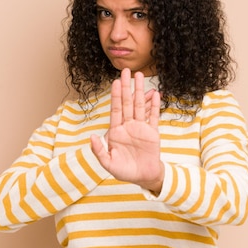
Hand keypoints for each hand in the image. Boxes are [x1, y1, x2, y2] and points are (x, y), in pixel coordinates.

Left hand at [90, 68, 163, 193]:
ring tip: (140, 76)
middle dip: (126, 87)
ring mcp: (141, 127)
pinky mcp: (152, 132)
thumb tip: (91, 137)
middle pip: (127, 103)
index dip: (116, 96)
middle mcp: (128, 126)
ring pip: (140, 105)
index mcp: (116, 131)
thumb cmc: (125, 171)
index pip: (116, 109)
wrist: (144, 177)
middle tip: (126, 70)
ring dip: (140, 91)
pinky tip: (155, 94)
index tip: (115, 82)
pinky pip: (154, 116)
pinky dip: (154, 105)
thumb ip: (99, 151)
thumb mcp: (108, 163)